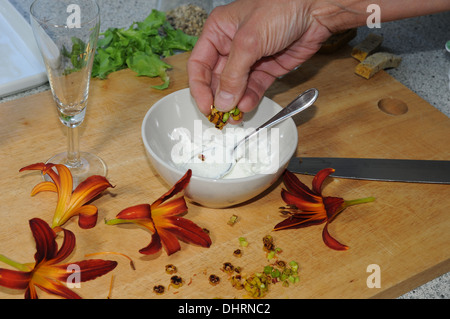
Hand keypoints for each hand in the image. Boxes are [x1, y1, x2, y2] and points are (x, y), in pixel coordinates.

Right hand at [187, 0, 331, 118]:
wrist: (316, 9)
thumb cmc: (282, 8)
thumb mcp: (249, 41)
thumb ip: (233, 74)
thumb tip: (222, 101)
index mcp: (218, 30)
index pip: (199, 64)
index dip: (199, 87)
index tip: (206, 106)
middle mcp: (230, 45)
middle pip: (216, 78)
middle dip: (218, 98)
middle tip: (220, 116)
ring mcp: (249, 58)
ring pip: (235, 86)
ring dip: (234, 102)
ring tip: (235, 116)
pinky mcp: (266, 68)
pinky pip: (253, 87)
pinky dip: (249, 98)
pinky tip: (247, 106)